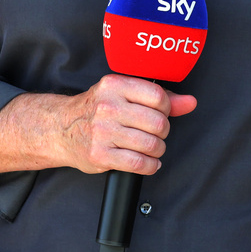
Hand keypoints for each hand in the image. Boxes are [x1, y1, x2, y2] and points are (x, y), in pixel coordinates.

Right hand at [62, 74, 196, 174]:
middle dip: (163, 131)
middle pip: (158, 123)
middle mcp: (108, 107)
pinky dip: (150, 165)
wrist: (60, 129)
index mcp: (115, 86)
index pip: (158, 97)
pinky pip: (138, 163)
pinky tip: (148, 162)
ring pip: (151, 144)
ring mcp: (103, 132)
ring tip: (152, 148)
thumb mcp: (124, 94)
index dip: (166, 108)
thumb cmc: (96, 109)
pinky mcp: (100, 155)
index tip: (161, 113)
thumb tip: (190, 102)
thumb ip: (160, 97)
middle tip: (156, 133)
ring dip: (158, 150)